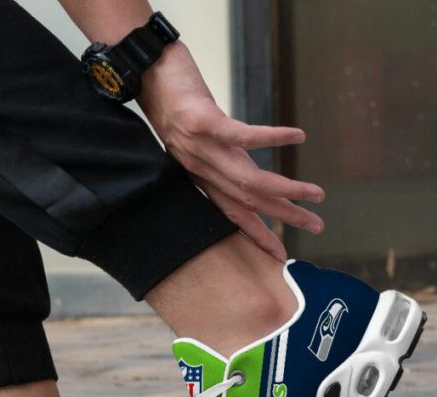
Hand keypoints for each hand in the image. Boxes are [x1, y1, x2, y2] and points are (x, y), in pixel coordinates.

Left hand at [138, 43, 323, 260]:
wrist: (148, 74)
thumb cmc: (175, 105)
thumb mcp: (197, 140)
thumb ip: (220, 160)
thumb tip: (246, 175)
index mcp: (201, 176)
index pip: (232, 213)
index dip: (256, 235)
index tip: (280, 254)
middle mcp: (200, 169)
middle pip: (246, 201)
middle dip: (282, 217)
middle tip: (317, 226)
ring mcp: (200, 148)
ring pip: (247, 179)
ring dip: (284, 190)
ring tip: (316, 194)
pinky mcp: (202, 121)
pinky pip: (241, 136)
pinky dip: (270, 139)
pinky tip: (297, 137)